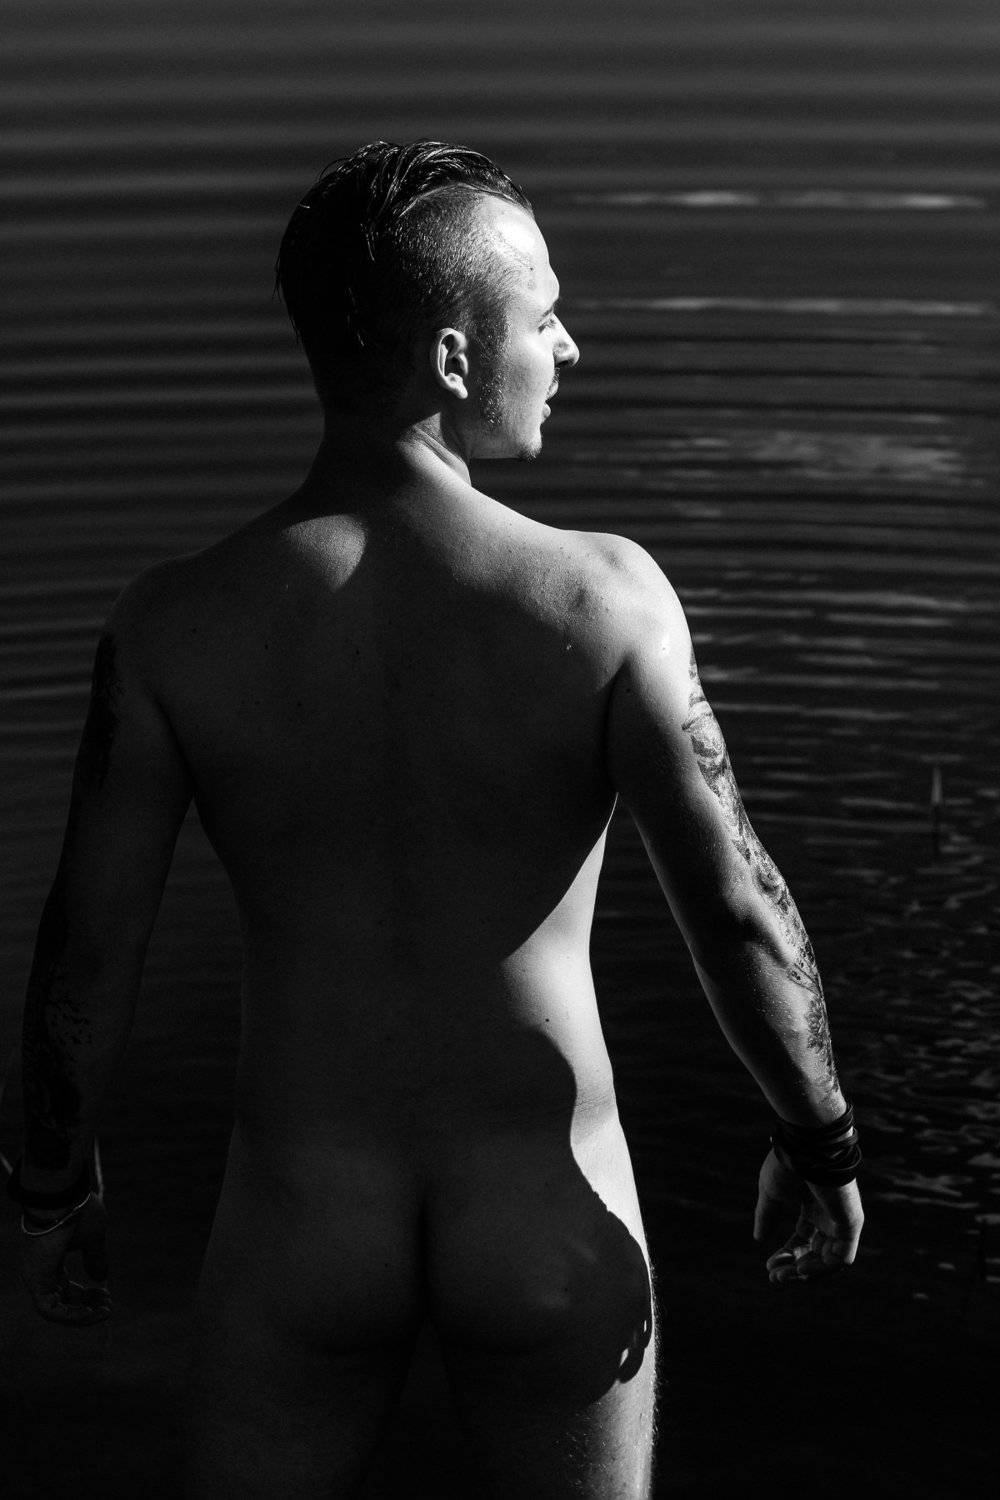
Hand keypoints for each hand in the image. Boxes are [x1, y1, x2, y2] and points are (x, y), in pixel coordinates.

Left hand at [18, 1193, 111, 1323]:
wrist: (63, 1198)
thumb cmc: (77, 1211)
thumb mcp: (93, 1237)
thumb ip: (96, 1258)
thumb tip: (101, 1278)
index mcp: (52, 1260)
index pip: (65, 1287)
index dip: (87, 1295)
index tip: (107, 1294)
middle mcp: (41, 1271)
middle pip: (62, 1300)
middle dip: (87, 1306)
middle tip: (109, 1306)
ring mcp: (36, 1277)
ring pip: (55, 1310)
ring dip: (81, 1315)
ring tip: (103, 1312)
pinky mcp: (35, 1282)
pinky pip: (49, 1310)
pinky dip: (70, 1315)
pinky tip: (90, 1312)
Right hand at [753, 1148, 862, 1284]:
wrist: (807, 1148)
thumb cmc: (788, 1164)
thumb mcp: (772, 1194)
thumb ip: (768, 1216)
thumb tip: (759, 1239)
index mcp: (812, 1206)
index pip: (802, 1239)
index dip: (786, 1255)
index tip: (769, 1267)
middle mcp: (829, 1215)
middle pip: (815, 1253)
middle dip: (794, 1268)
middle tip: (776, 1278)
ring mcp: (842, 1220)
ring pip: (828, 1260)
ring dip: (806, 1272)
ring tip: (786, 1276)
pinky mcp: (851, 1224)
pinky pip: (841, 1257)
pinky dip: (823, 1268)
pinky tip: (802, 1269)